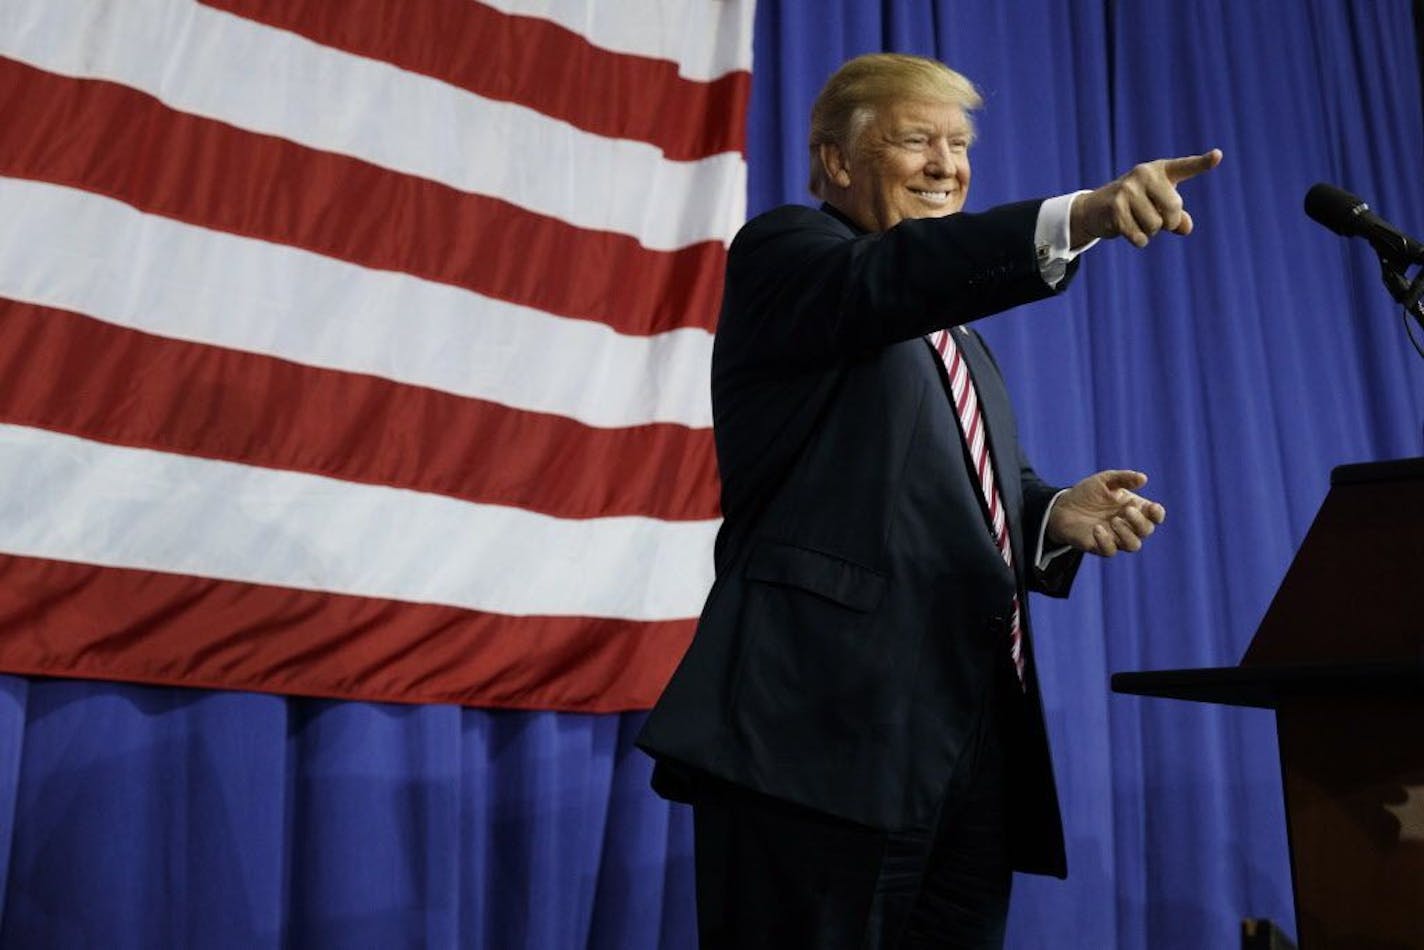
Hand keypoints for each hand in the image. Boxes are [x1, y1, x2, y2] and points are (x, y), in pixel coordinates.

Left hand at [1047, 470, 1164, 556]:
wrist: (1062, 506)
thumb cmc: (1087, 493)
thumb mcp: (1104, 480)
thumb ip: (1123, 478)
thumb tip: (1143, 478)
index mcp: (1135, 508)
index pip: (1155, 516)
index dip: (1157, 514)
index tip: (1152, 507)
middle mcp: (1128, 525)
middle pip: (1146, 531)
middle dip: (1140, 521)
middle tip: (1127, 510)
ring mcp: (1115, 538)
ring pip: (1133, 545)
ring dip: (1127, 534)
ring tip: (1114, 521)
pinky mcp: (1100, 547)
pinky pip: (1110, 551)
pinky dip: (1106, 542)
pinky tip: (1097, 529)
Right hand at [1070, 149, 1222, 247]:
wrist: (1096, 209)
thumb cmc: (1136, 206)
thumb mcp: (1159, 208)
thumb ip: (1177, 217)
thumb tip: (1185, 228)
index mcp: (1161, 170)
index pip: (1186, 167)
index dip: (1203, 163)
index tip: (1218, 155)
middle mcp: (1144, 174)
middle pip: (1173, 208)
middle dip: (1169, 222)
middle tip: (1158, 221)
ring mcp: (1128, 189)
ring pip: (1155, 225)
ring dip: (1150, 232)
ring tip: (1137, 222)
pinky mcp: (1115, 207)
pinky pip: (1140, 236)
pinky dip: (1139, 241)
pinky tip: (1129, 231)